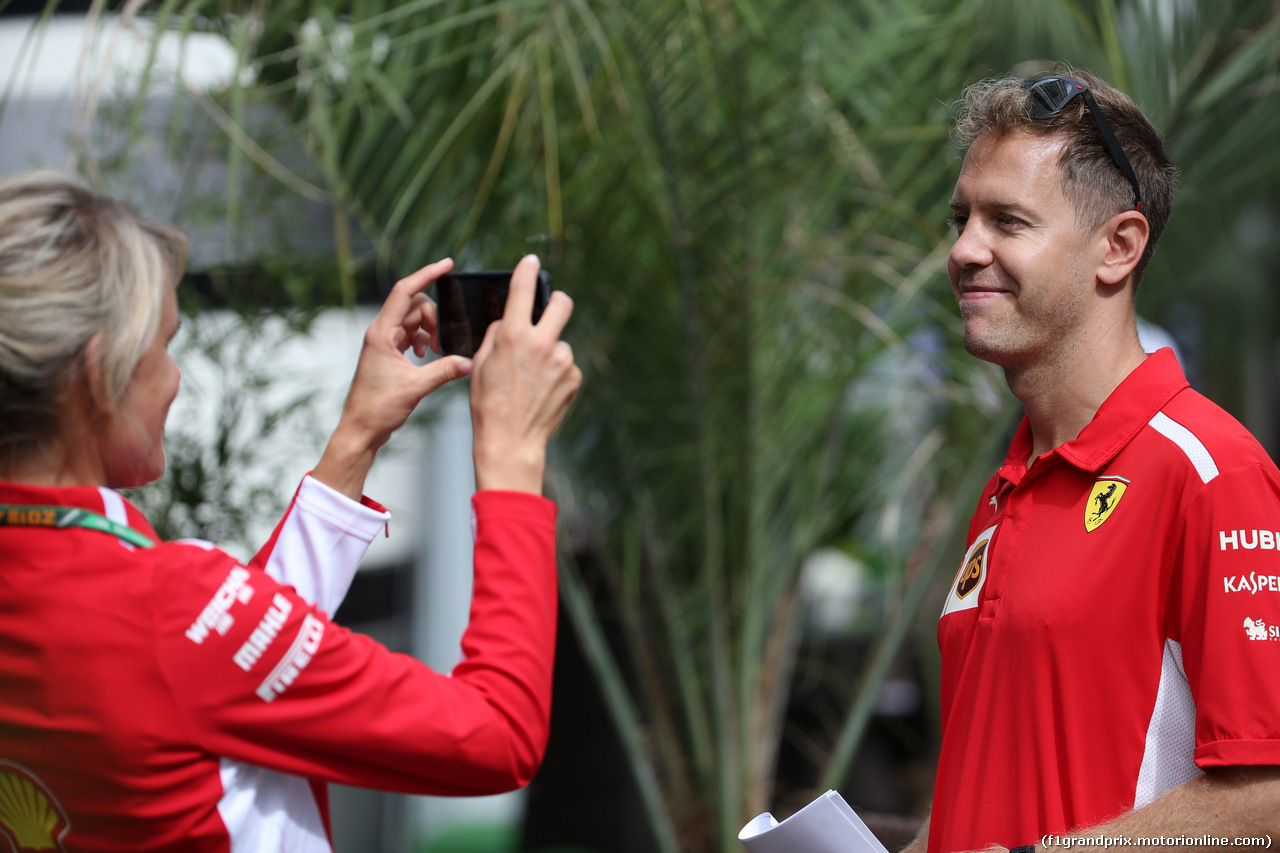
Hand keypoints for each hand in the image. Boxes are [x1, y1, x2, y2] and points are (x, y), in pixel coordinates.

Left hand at [314, 258, 471, 498]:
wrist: (361, 429)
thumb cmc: (377, 408)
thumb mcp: (416, 388)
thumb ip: (444, 370)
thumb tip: (470, 361)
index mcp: (381, 333)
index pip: (405, 291)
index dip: (426, 274)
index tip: (447, 264)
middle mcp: (381, 332)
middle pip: (415, 305)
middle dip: (434, 317)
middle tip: (442, 342)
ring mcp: (385, 342)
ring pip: (415, 320)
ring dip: (430, 330)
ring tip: (434, 353)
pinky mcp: (390, 353)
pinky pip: (412, 334)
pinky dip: (424, 340)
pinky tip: (427, 357)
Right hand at [469, 255, 581, 493]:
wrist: (511, 441)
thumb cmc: (489, 404)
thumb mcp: (482, 363)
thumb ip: (498, 335)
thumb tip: (509, 320)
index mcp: (514, 335)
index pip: (523, 290)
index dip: (527, 270)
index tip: (531, 261)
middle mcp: (542, 343)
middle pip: (562, 303)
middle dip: (556, 301)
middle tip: (550, 308)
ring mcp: (562, 360)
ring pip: (560, 342)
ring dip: (550, 352)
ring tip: (532, 379)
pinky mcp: (574, 377)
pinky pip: (566, 365)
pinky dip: (556, 373)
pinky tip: (541, 390)